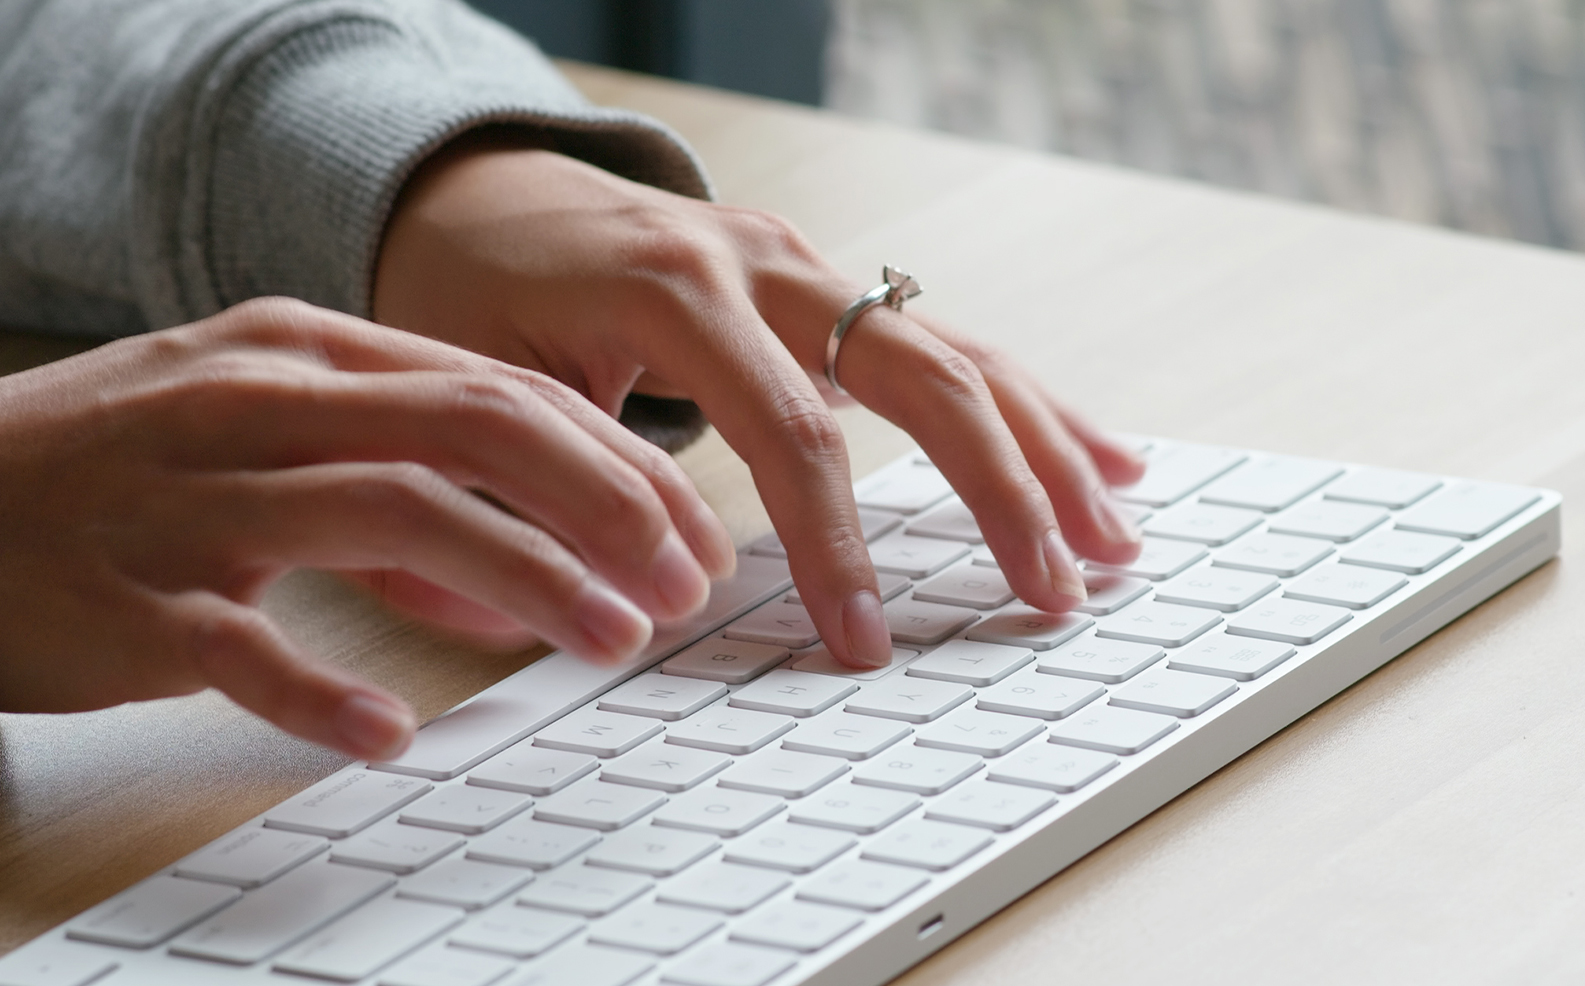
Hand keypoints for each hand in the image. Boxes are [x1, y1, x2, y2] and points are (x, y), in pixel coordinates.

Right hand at [0, 298, 733, 759]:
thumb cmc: (117, 472)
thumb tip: (508, 558)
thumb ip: (383, 475)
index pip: (494, 387)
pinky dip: (324, 689)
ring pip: (388, 515)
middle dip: (599, 503)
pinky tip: (394, 734)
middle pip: (469, 428)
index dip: (612, 459)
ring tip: (606, 639)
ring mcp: (192, 498)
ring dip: (519, 578)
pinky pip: (245, 645)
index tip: (686, 531)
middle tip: (680, 581)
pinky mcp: (133, 599)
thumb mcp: (256, 429)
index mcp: (300, 349)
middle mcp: (257, 403)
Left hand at [375, 139, 1145, 667]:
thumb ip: (567, 480)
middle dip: (998, 493)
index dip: (836, 547)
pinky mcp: (825, 279)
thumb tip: (658, 601)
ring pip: (956, 351)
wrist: (474, 192)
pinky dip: (1026, 402)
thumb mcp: (486, 385)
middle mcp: (761, 260)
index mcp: (674, 288)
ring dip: (1045, 449)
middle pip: (917, 376)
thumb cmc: (469, 293)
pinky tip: (1098, 452)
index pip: (788, 433)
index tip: (866, 643)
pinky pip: (946, 338)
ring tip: (1114, 541)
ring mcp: (805, 261)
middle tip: (1052, 595)